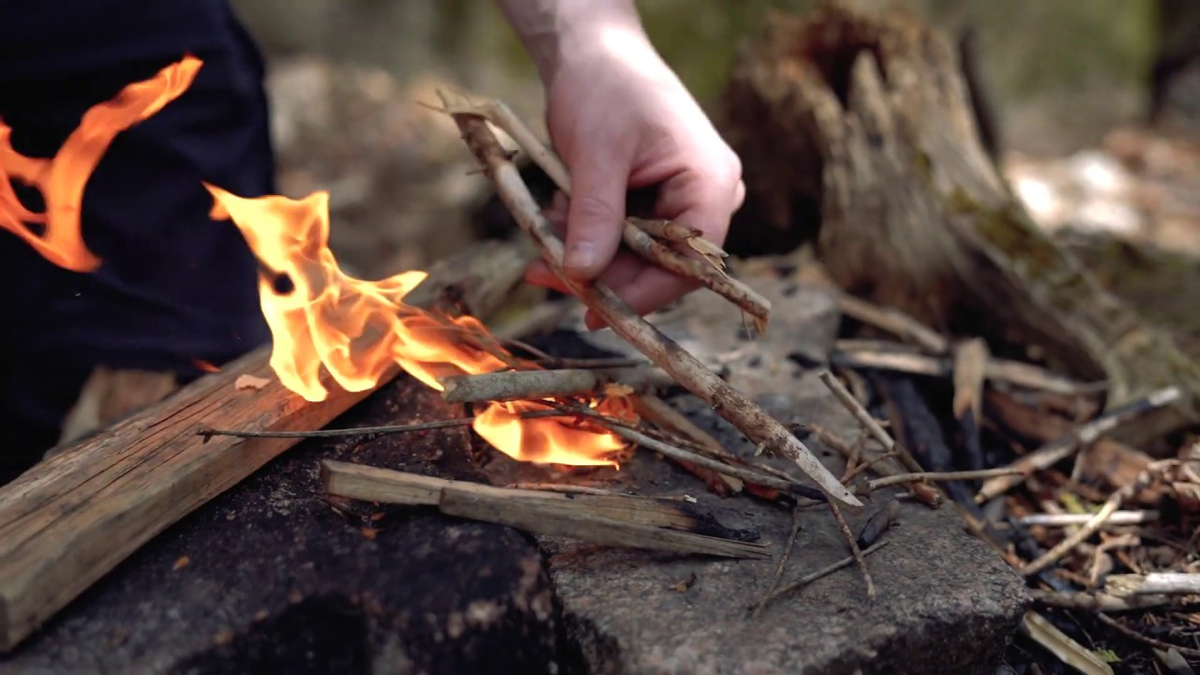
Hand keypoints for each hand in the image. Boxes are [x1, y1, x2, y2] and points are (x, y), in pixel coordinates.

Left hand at [523, 19, 744, 328]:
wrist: (593, 50)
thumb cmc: (604, 86)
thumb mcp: (596, 154)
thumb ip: (595, 217)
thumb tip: (585, 277)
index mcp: (711, 183)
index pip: (691, 264)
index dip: (644, 293)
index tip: (595, 310)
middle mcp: (707, 196)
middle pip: (660, 265)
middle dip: (601, 271)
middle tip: (542, 272)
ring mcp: (681, 198)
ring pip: (636, 254)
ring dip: (587, 251)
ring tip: (544, 230)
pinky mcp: (654, 199)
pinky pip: (624, 235)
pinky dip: (588, 233)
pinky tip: (557, 212)